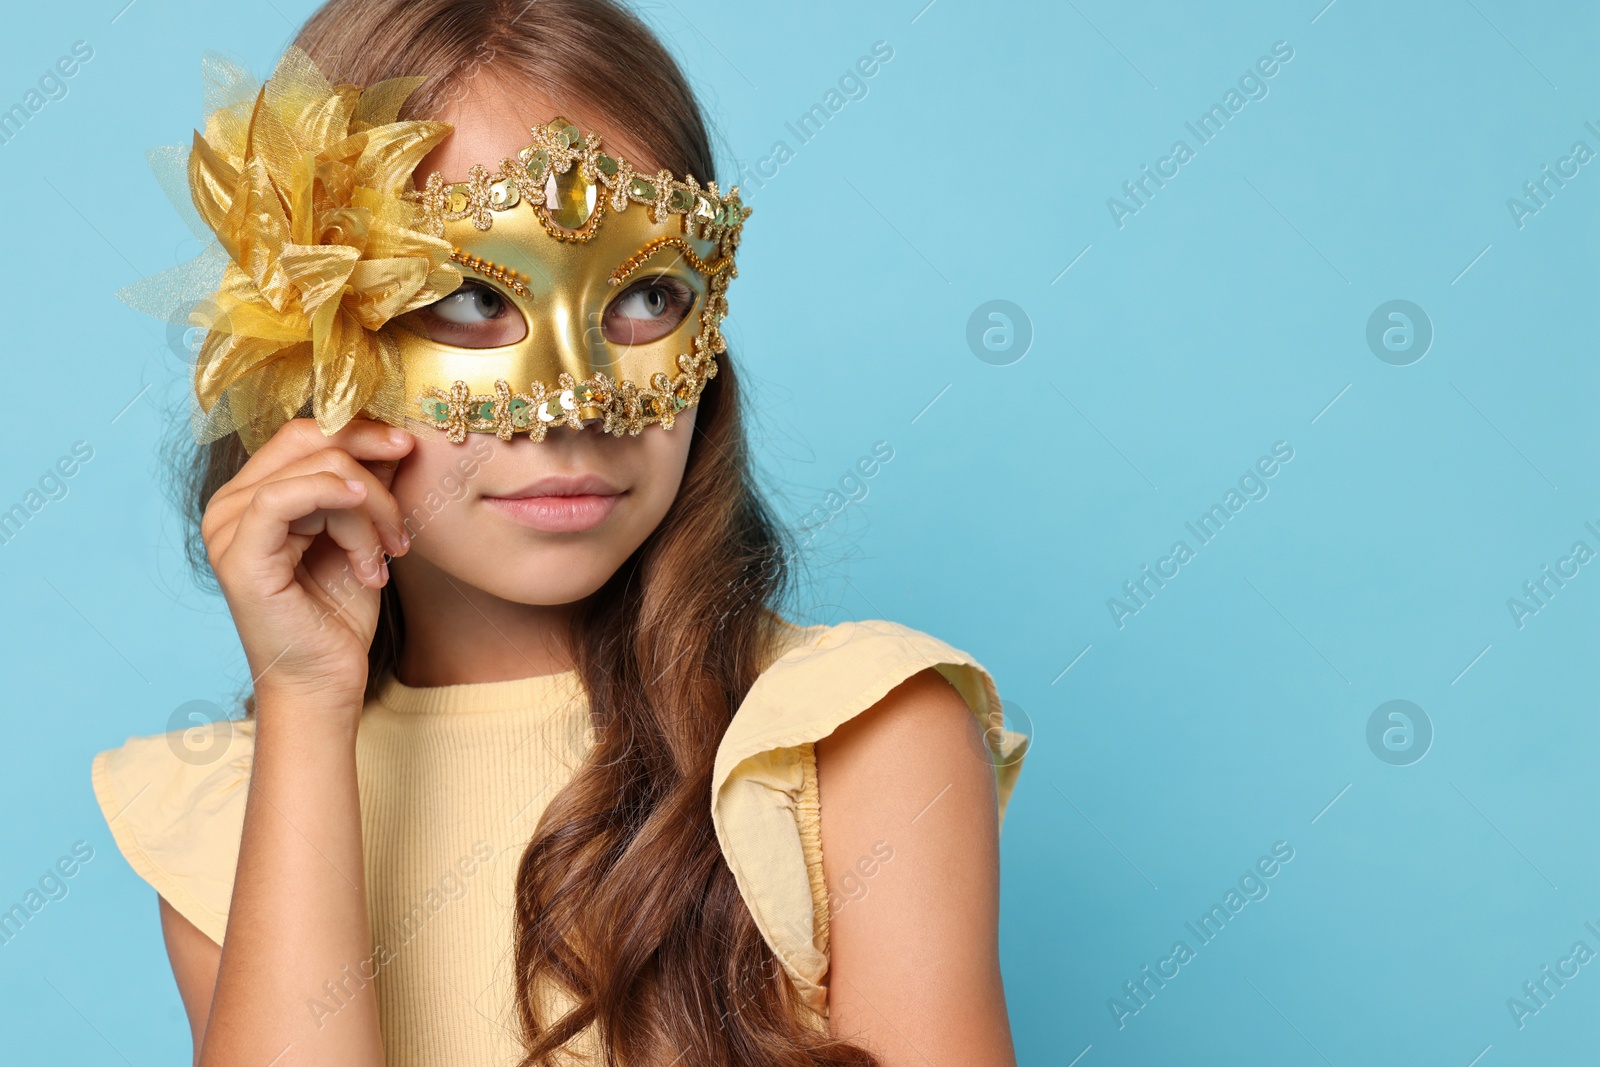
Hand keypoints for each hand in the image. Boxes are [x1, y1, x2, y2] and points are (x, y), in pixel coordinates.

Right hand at [201, 418, 413, 722]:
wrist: (325, 682)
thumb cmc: (340, 615)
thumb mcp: (362, 532)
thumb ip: (366, 484)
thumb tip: (395, 434)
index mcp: (254, 493)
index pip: (305, 432)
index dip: (360, 430)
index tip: (408, 449)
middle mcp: (230, 503)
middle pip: (308, 439)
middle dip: (371, 462)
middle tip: (404, 507)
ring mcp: (227, 527)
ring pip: (316, 471)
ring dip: (370, 510)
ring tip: (386, 556)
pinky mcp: (238, 554)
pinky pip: (284, 497)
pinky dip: (336, 501)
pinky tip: (369, 532)